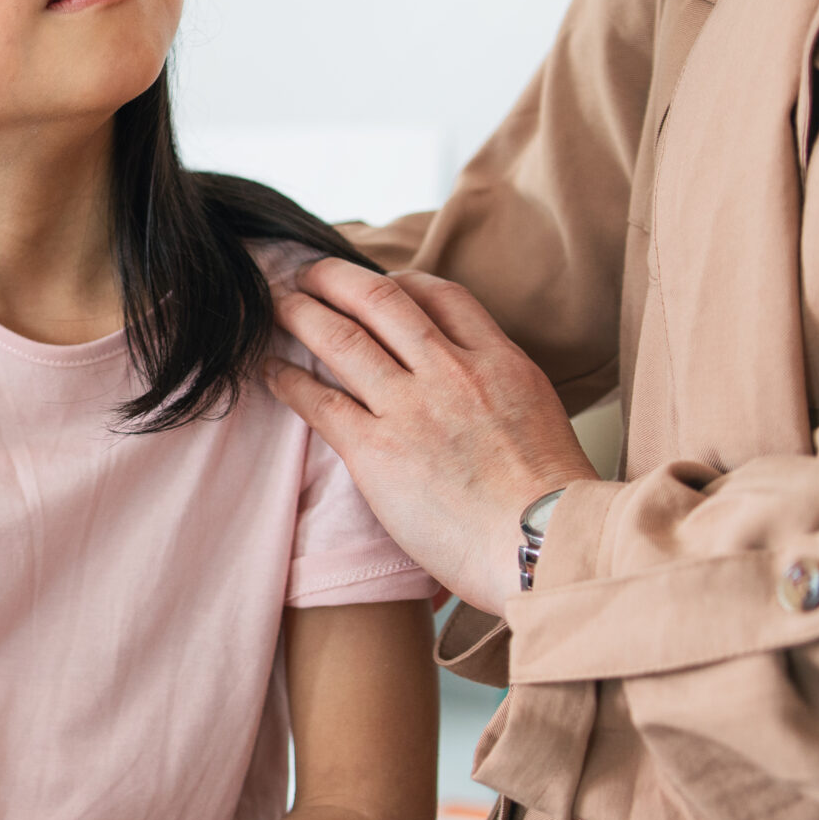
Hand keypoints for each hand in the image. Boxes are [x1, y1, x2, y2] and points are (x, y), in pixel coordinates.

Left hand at [267, 260, 599, 613]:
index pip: (441, 294)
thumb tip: (476, 395)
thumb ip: (500, 392)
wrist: (544, 545)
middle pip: (379, 298)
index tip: (377, 284)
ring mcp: (411, 407)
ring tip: (274, 306)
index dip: (400, 281)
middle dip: (334, 278)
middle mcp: (451, 372)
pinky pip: (318, 399)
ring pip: (340, 337)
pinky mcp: (376, 449)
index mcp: (499, 362)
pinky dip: (286, 379)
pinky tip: (269, 372)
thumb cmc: (549, 506)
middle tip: (308, 275)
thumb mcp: (539, 419)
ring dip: (299, 314)